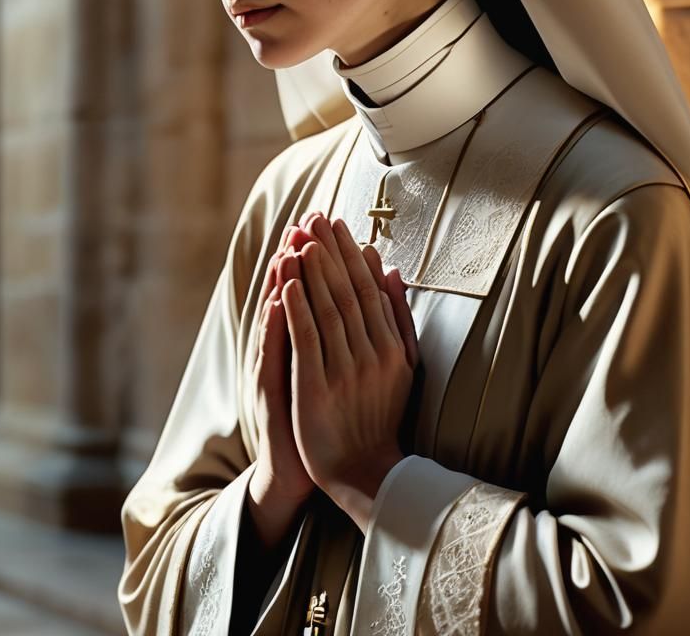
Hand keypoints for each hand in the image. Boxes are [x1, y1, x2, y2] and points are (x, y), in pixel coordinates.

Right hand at [247, 222, 315, 545]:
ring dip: (283, 281)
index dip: (317, 257)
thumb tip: (364, 291)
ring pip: (276, 318)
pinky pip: (271, 354)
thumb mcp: (332, 370)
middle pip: (290, 296)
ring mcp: (273, 368)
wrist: (301, 470)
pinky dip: (275, 327)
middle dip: (299, 257)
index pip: (310, 291)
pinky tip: (280, 302)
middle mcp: (284, 350)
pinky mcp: (268, 391)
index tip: (325, 222)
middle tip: (304, 222)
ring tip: (289, 248)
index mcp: (305, 343)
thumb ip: (341, 332)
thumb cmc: (323, 418)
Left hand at [281, 214, 416, 532]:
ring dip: (313, 274)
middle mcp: (371, 355)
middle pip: (348, 293)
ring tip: (302, 241)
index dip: (351, 256)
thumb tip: (392, 271)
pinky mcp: (316, 388)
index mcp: (390, 347)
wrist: (364, 470)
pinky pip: (307, 342)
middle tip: (316, 219)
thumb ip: (397, 318)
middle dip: (331, 254)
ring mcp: (344, 372)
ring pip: (327, 312)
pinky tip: (288, 285)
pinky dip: (297, 311)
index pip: (368, 290)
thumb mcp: (402, 364)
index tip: (339, 226)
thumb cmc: (379, 414)